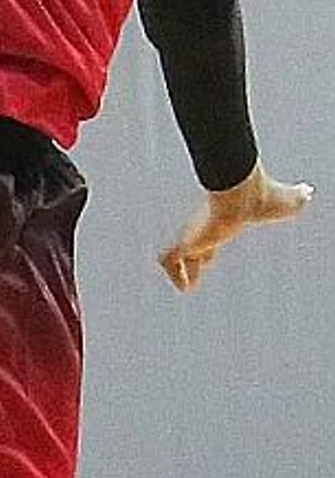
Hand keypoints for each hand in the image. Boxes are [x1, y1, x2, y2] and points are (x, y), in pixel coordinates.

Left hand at [160, 160, 312, 289]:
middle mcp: (207, 228)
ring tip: (187, 286)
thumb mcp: (286, 201)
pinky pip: (168, 259)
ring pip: (178, 254)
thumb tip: (309, 190)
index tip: (208, 258)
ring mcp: (194, 234)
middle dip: (195, 261)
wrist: (245, 195)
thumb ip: (297, 196)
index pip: (212, 235)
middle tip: (195, 276)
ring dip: (181, 271)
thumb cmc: (262, 196)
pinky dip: (176, 275)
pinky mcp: (187, 241)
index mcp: (223, 222)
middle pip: (195, 246)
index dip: (210, 247)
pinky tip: (186, 287)